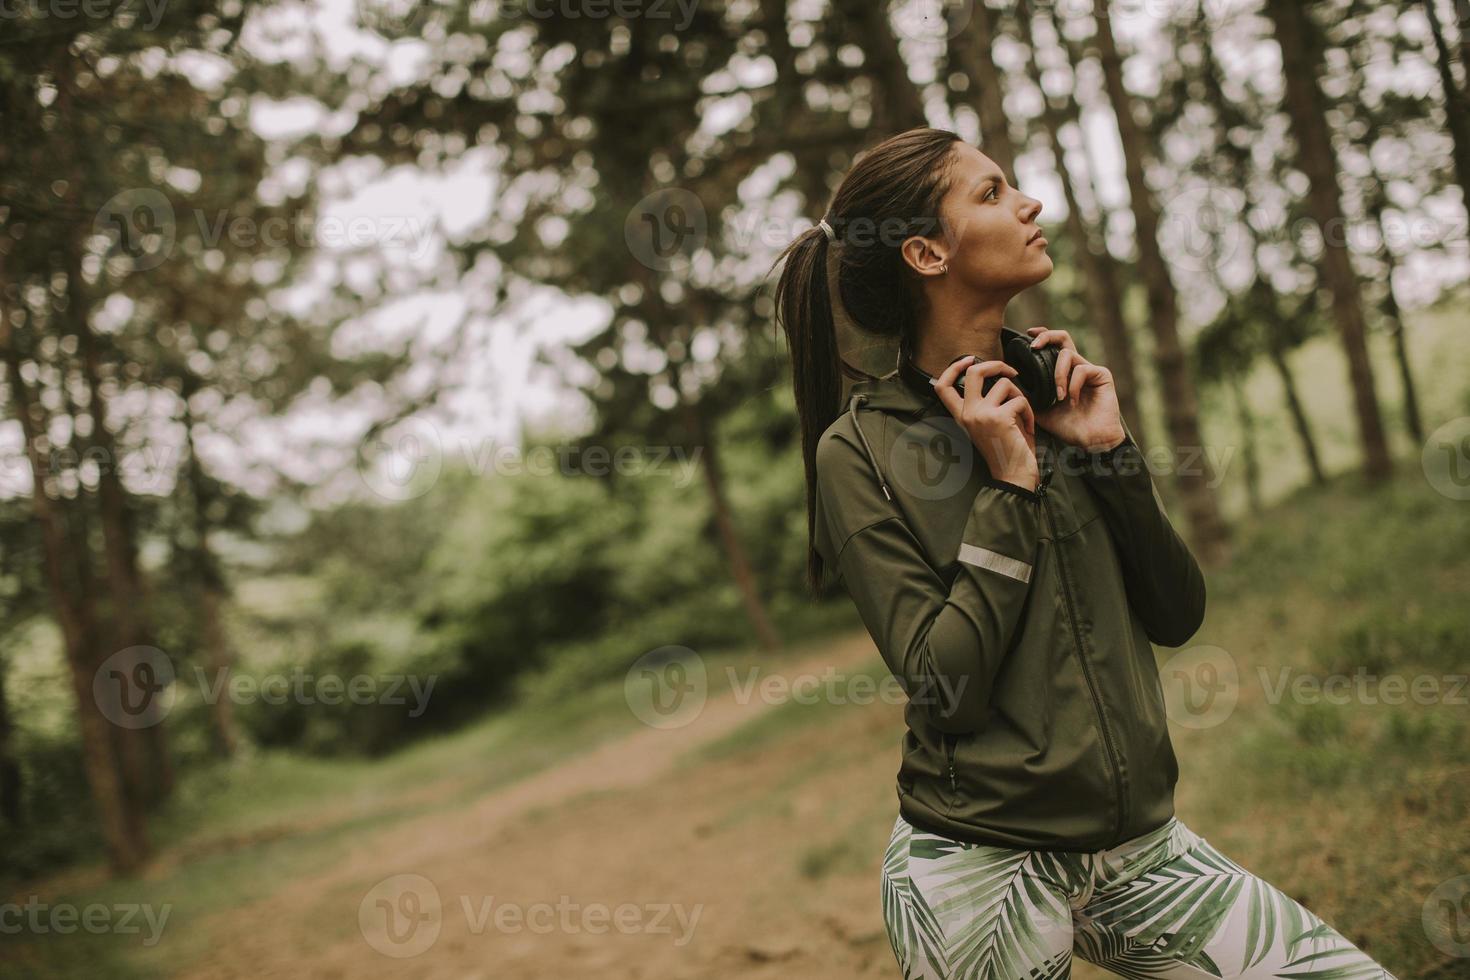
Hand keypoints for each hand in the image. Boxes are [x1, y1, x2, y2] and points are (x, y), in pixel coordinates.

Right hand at [933, 354, 1039, 489]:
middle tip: (1010, 371)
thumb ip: (986, 402)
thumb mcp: (989, 424)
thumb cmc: (1007, 450)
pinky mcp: (999, 417)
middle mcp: (967, 414)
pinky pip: (1020, 400)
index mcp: (962, 416)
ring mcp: (981, 415)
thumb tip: (997, 374)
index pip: (941, 386)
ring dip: (1020, 397)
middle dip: (995, 364)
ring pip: (1005, 384)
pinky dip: (1029, 412)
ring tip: (1023, 416)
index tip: (969, 359)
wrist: (1013, 476)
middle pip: (973, 372)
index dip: (953, 367)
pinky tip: (1028, 428)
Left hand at [1024, 327, 1125, 452]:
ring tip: (1058, 396)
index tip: (1028, 335)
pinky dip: (1072, 385)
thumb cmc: (1068, 427)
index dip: (1042, 336)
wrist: (1091, 442)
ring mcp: (1090, 370)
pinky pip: (1082, 369)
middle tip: (1034, 347)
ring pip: (1067, 354)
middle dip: (1046, 337)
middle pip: (1063, 338)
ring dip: (1058, 374)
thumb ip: (1029, 395)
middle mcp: (1077, 367)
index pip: (1053, 346)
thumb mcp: (1041, 410)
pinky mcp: (1102, 375)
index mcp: (1063, 373)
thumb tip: (1009, 384)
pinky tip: (1072, 401)